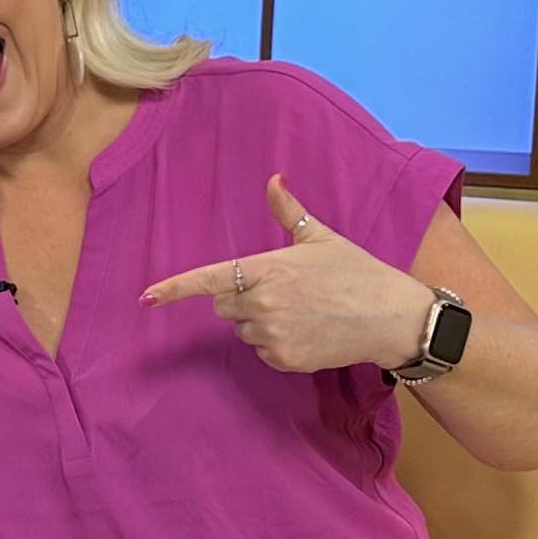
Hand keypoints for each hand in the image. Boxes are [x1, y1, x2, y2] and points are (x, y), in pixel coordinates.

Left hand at [141, 175, 428, 375]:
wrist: (391, 317)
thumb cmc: (357, 272)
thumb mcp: (321, 237)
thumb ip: (289, 211)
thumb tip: (274, 179)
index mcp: (266, 269)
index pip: (208, 279)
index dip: (174, 289)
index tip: (146, 298)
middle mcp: (262, 303)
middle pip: (223, 306)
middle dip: (242, 298)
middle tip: (283, 292)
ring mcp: (271, 334)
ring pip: (242, 330)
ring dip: (259, 322)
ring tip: (301, 312)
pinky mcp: (283, 359)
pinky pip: (261, 352)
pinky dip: (276, 345)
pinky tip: (307, 332)